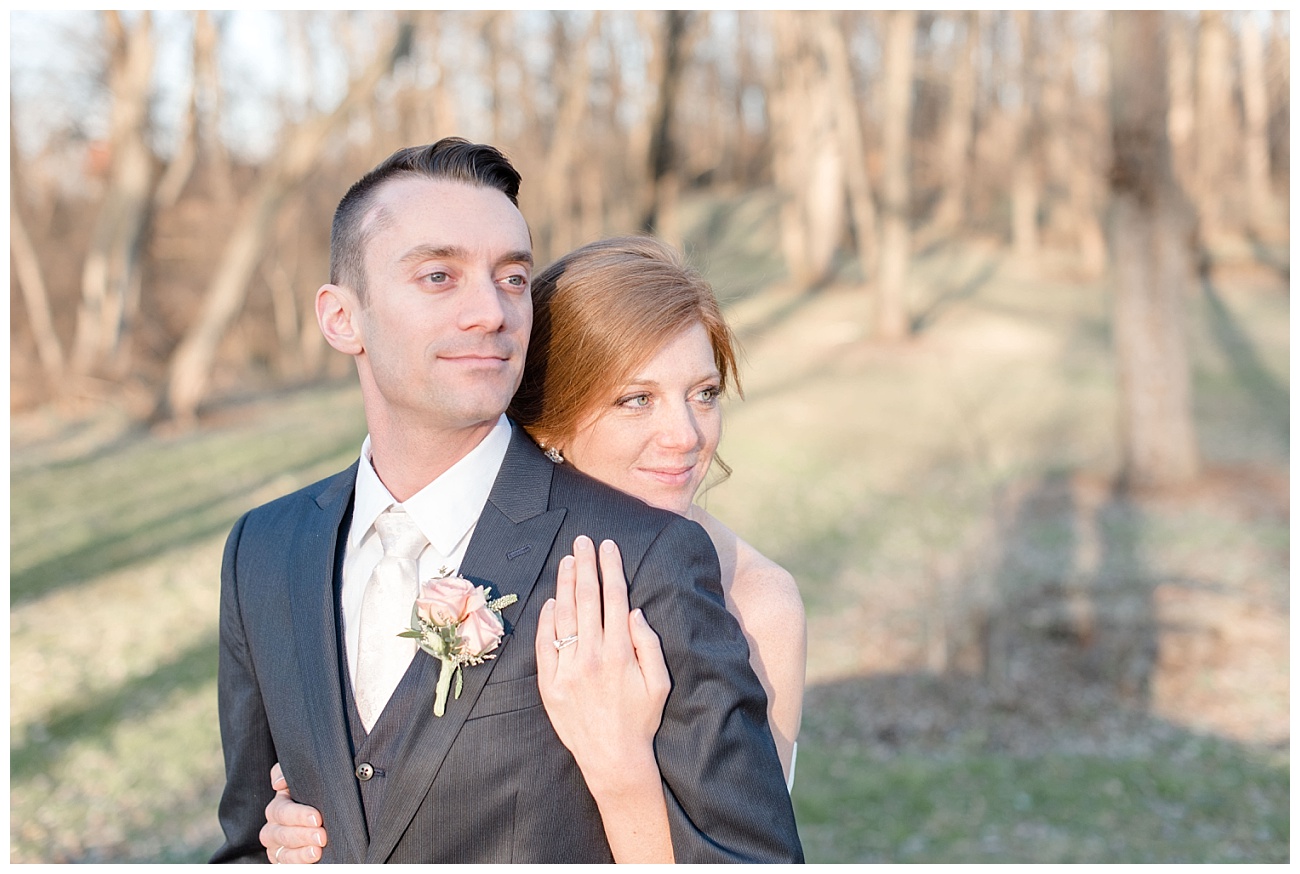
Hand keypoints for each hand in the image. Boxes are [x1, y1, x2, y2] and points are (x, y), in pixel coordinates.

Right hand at [260, 762, 327, 863]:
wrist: (323, 817)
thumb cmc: (313, 794)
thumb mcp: (302, 779)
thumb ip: (286, 772)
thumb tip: (277, 783)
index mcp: (278, 807)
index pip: (281, 811)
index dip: (298, 815)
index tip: (317, 818)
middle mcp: (273, 829)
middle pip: (280, 834)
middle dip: (302, 835)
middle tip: (322, 836)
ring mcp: (277, 848)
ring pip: (282, 854)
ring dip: (300, 854)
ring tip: (318, 851)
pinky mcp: (284, 862)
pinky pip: (286, 867)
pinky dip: (299, 864)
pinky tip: (314, 862)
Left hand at [535, 536, 670, 786]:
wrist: (613, 758)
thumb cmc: (640, 719)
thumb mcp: (660, 682)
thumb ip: (648, 644)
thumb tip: (633, 611)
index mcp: (620, 653)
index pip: (614, 598)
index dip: (610, 568)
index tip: (608, 546)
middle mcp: (592, 656)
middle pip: (587, 599)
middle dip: (586, 565)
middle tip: (583, 541)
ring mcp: (567, 669)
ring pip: (564, 616)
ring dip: (565, 584)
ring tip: (567, 560)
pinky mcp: (549, 684)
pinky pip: (544, 644)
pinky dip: (546, 620)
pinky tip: (551, 601)